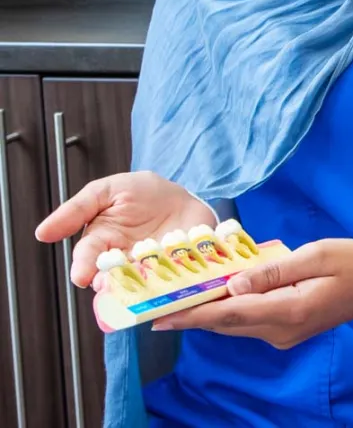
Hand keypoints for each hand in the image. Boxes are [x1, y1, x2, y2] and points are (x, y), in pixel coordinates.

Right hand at [35, 171, 215, 288]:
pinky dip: (168, 285)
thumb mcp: (109, 191)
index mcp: (101, 244)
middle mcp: (121, 264)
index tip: (82, 276)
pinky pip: (168, 284)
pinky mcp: (174, 275)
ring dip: (136, 288)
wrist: (183, 199)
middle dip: (108, 284)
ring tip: (139, 286)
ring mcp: (147, 272)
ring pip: (136, 286)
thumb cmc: (142, 195)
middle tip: (109, 286)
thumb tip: (42, 233)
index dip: (83, 267)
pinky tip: (171, 282)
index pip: (87, 258)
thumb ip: (78, 209)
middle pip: (109, 279)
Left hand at [152, 239, 352, 348]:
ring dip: (208, 314)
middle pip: (228, 323)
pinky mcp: (287, 329)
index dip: (195, 313)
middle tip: (156, 310)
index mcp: (289, 310)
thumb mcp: (316, 256)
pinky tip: (215, 298)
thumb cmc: (352, 262)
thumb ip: (274, 270)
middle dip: (192, 316)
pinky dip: (228, 311)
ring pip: (236, 325)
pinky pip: (249, 321)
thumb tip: (234, 283)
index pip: (232, 312)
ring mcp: (284, 334)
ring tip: (176, 304)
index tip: (162, 317)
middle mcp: (282, 330)